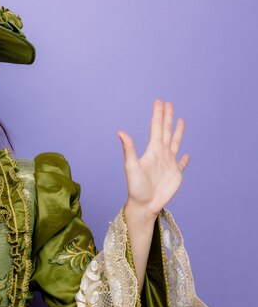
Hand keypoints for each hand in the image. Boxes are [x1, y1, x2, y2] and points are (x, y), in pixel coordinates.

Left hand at [118, 100, 188, 225]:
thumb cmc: (136, 187)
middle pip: (166, 131)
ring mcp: (169, 164)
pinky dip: (185, 160)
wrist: (144, 205)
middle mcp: (161, 154)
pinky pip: (182, 164)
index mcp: (152, 150)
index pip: (156, 128)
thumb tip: (120, 131)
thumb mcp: (131, 165)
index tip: (160, 101)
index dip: (158, 114)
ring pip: (176, 143)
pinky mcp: (176, 175)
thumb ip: (129, 148)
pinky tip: (187, 155)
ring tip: (181, 120)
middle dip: (167, 117)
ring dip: (178, 132)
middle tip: (169, 103)